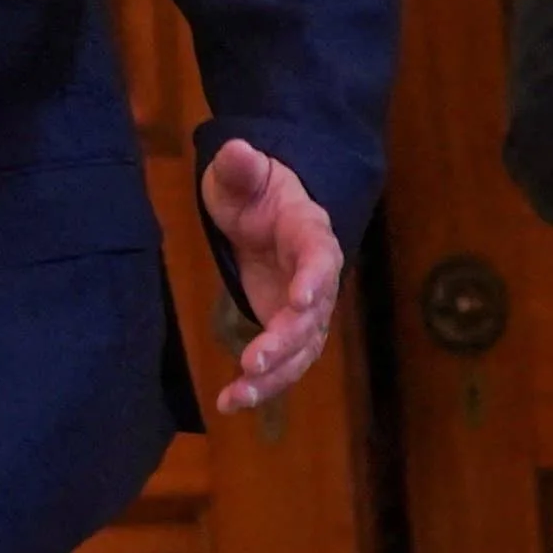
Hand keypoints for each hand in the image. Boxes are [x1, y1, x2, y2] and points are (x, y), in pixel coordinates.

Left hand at [201, 139, 347, 414]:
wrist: (268, 209)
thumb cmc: (256, 189)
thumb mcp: (243, 173)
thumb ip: (242, 167)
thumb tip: (240, 150)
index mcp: (310, 233)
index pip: (320, 257)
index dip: (315, 278)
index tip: (302, 300)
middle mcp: (317, 277)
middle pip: (313, 315)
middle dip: (286, 341)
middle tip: (255, 361)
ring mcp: (306, 307)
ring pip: (300, 349)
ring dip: (274, 376)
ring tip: (238, 396)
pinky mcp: (288, 327)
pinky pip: (283, 361)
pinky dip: (262, 383)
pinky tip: (232, 402)